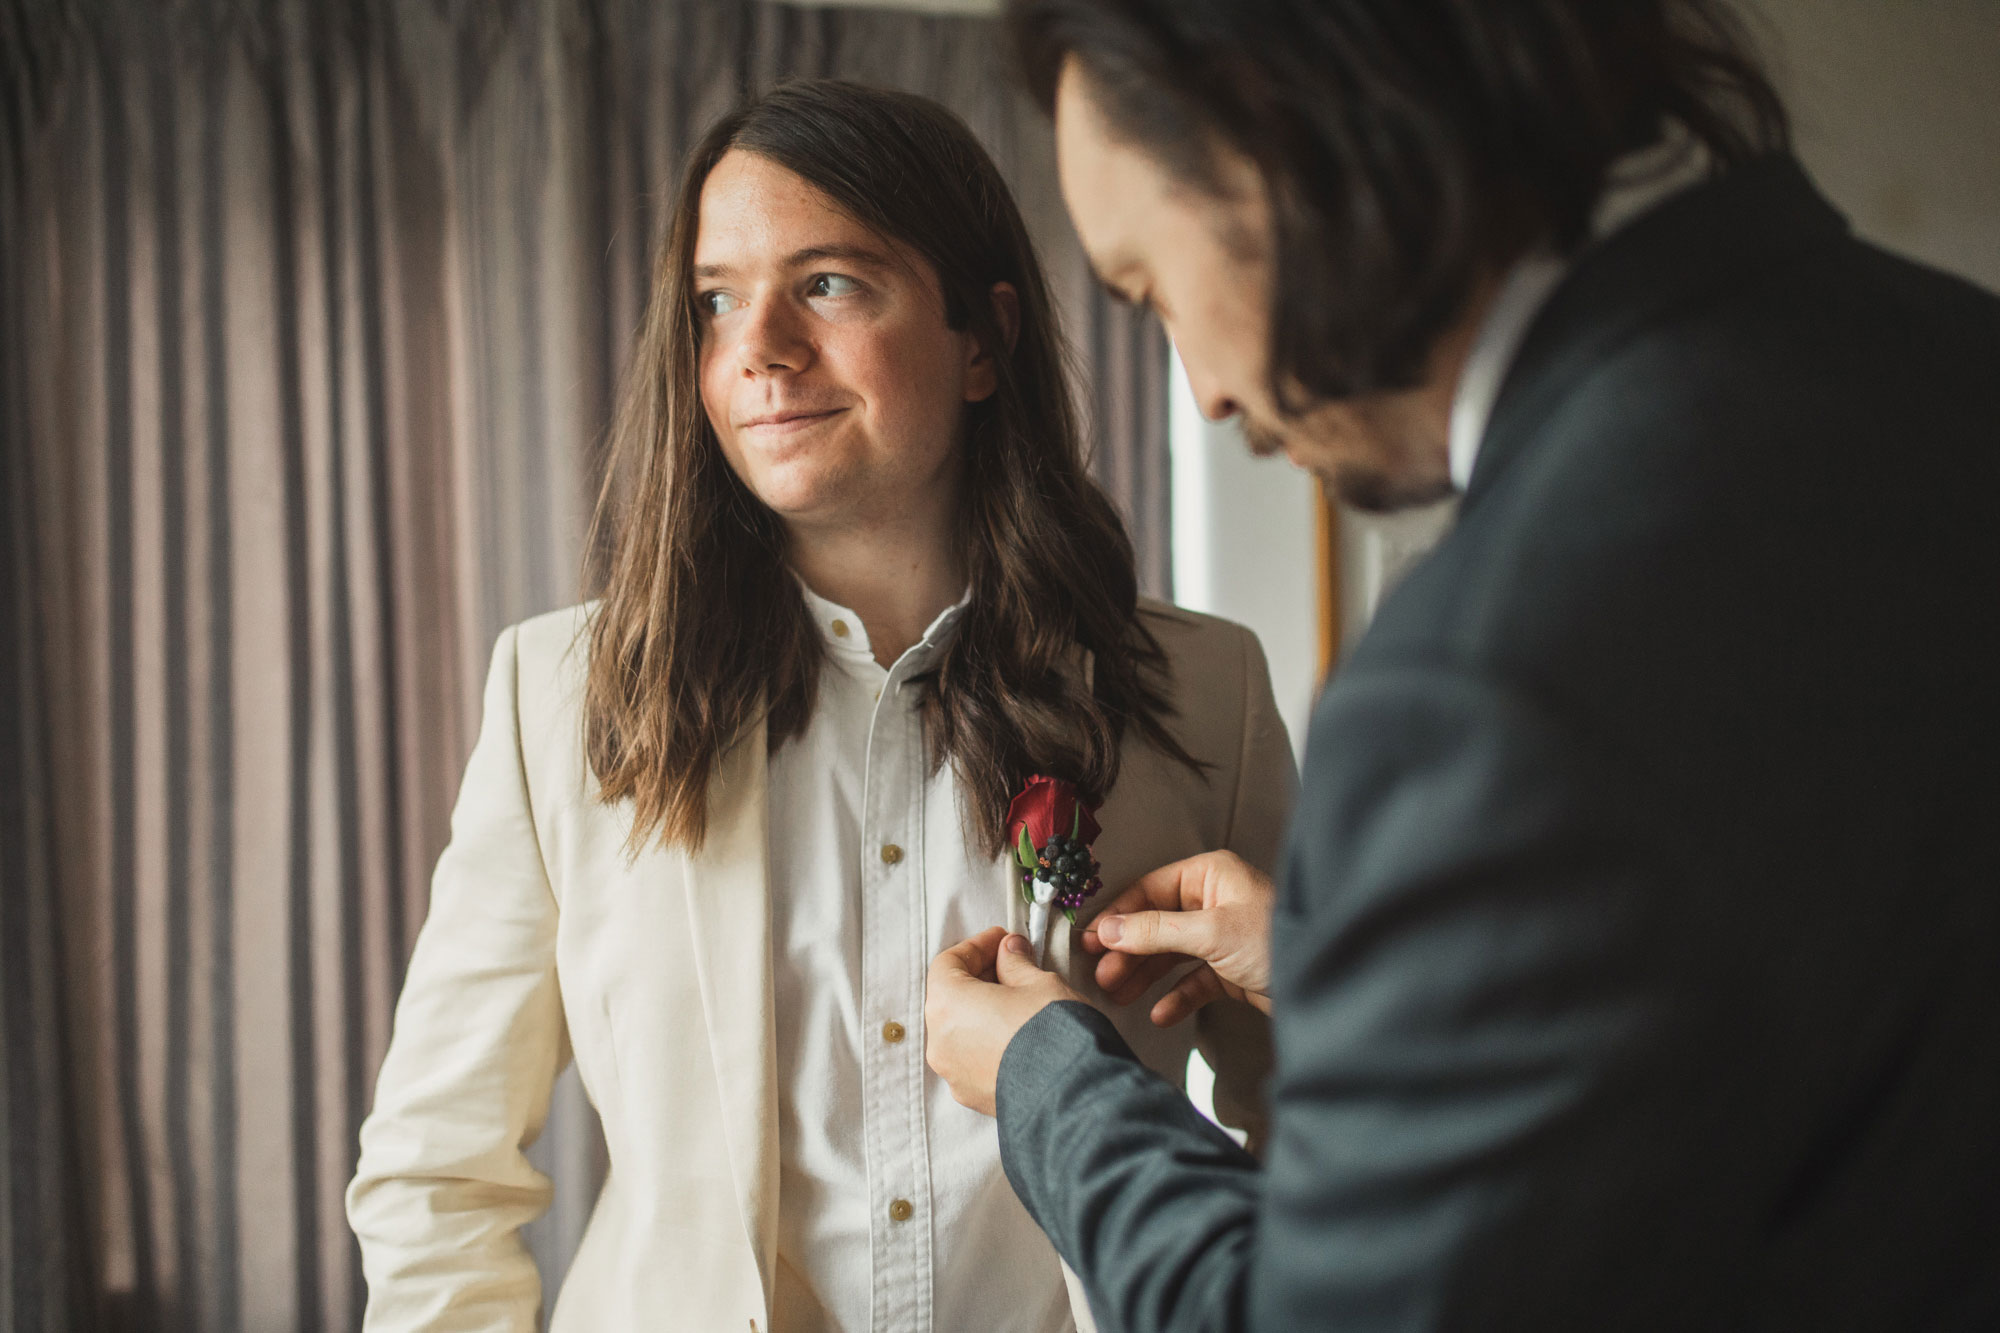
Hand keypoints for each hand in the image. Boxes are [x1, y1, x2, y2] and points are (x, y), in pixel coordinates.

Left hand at [925, 927, 1083, 1116]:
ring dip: (982, 1011)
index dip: (976, 946)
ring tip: (1018, 1002)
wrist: (1074, 1094)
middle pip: (950, 997)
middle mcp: (940, 1042)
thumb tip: (1009, 952)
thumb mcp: (1039, 983)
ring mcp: (953, 1074)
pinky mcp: (971, 1096)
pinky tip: (1017, 1034)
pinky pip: (971, 1059)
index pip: (948, 963)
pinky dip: (987, 1042)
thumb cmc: (1053, 1033)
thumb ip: (1016, 963)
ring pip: (959, 1031)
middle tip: (1012, 965)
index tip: (1001, 941)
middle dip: (979, 977)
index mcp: (948, 1005)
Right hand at [1081, 850, 1274, 1024]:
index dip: (1119, 916)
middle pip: (1157, 924)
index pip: (1150, 891)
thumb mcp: (1210, 932)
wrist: (1327, 981)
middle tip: (1102, 976)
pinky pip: (1195, 980)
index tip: (1091, 941)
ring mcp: (1223, 935)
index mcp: (1210, 876)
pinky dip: (1177, 996)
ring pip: (1172, 954)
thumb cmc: (1276, 941)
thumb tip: (1107, 929)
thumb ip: (1155, 931)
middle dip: (1128, 951)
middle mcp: (1214, 900)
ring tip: (1119, 996)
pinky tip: (1160, 1013)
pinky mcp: (1232, 968)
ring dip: (1145, 975)